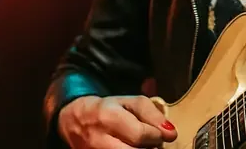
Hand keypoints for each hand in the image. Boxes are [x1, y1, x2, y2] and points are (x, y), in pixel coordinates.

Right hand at [58, 95, 176, 148]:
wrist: (75, 121)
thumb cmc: (107, 109)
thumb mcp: (130, 102)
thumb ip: (152, 114)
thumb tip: (171, 132)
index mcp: (109, 117)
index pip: (141, 135)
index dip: (157, 135)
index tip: (163, 133)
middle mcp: (99, 139)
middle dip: (150, 148)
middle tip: (153, 141)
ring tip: (142, 144)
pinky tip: (132, 148)